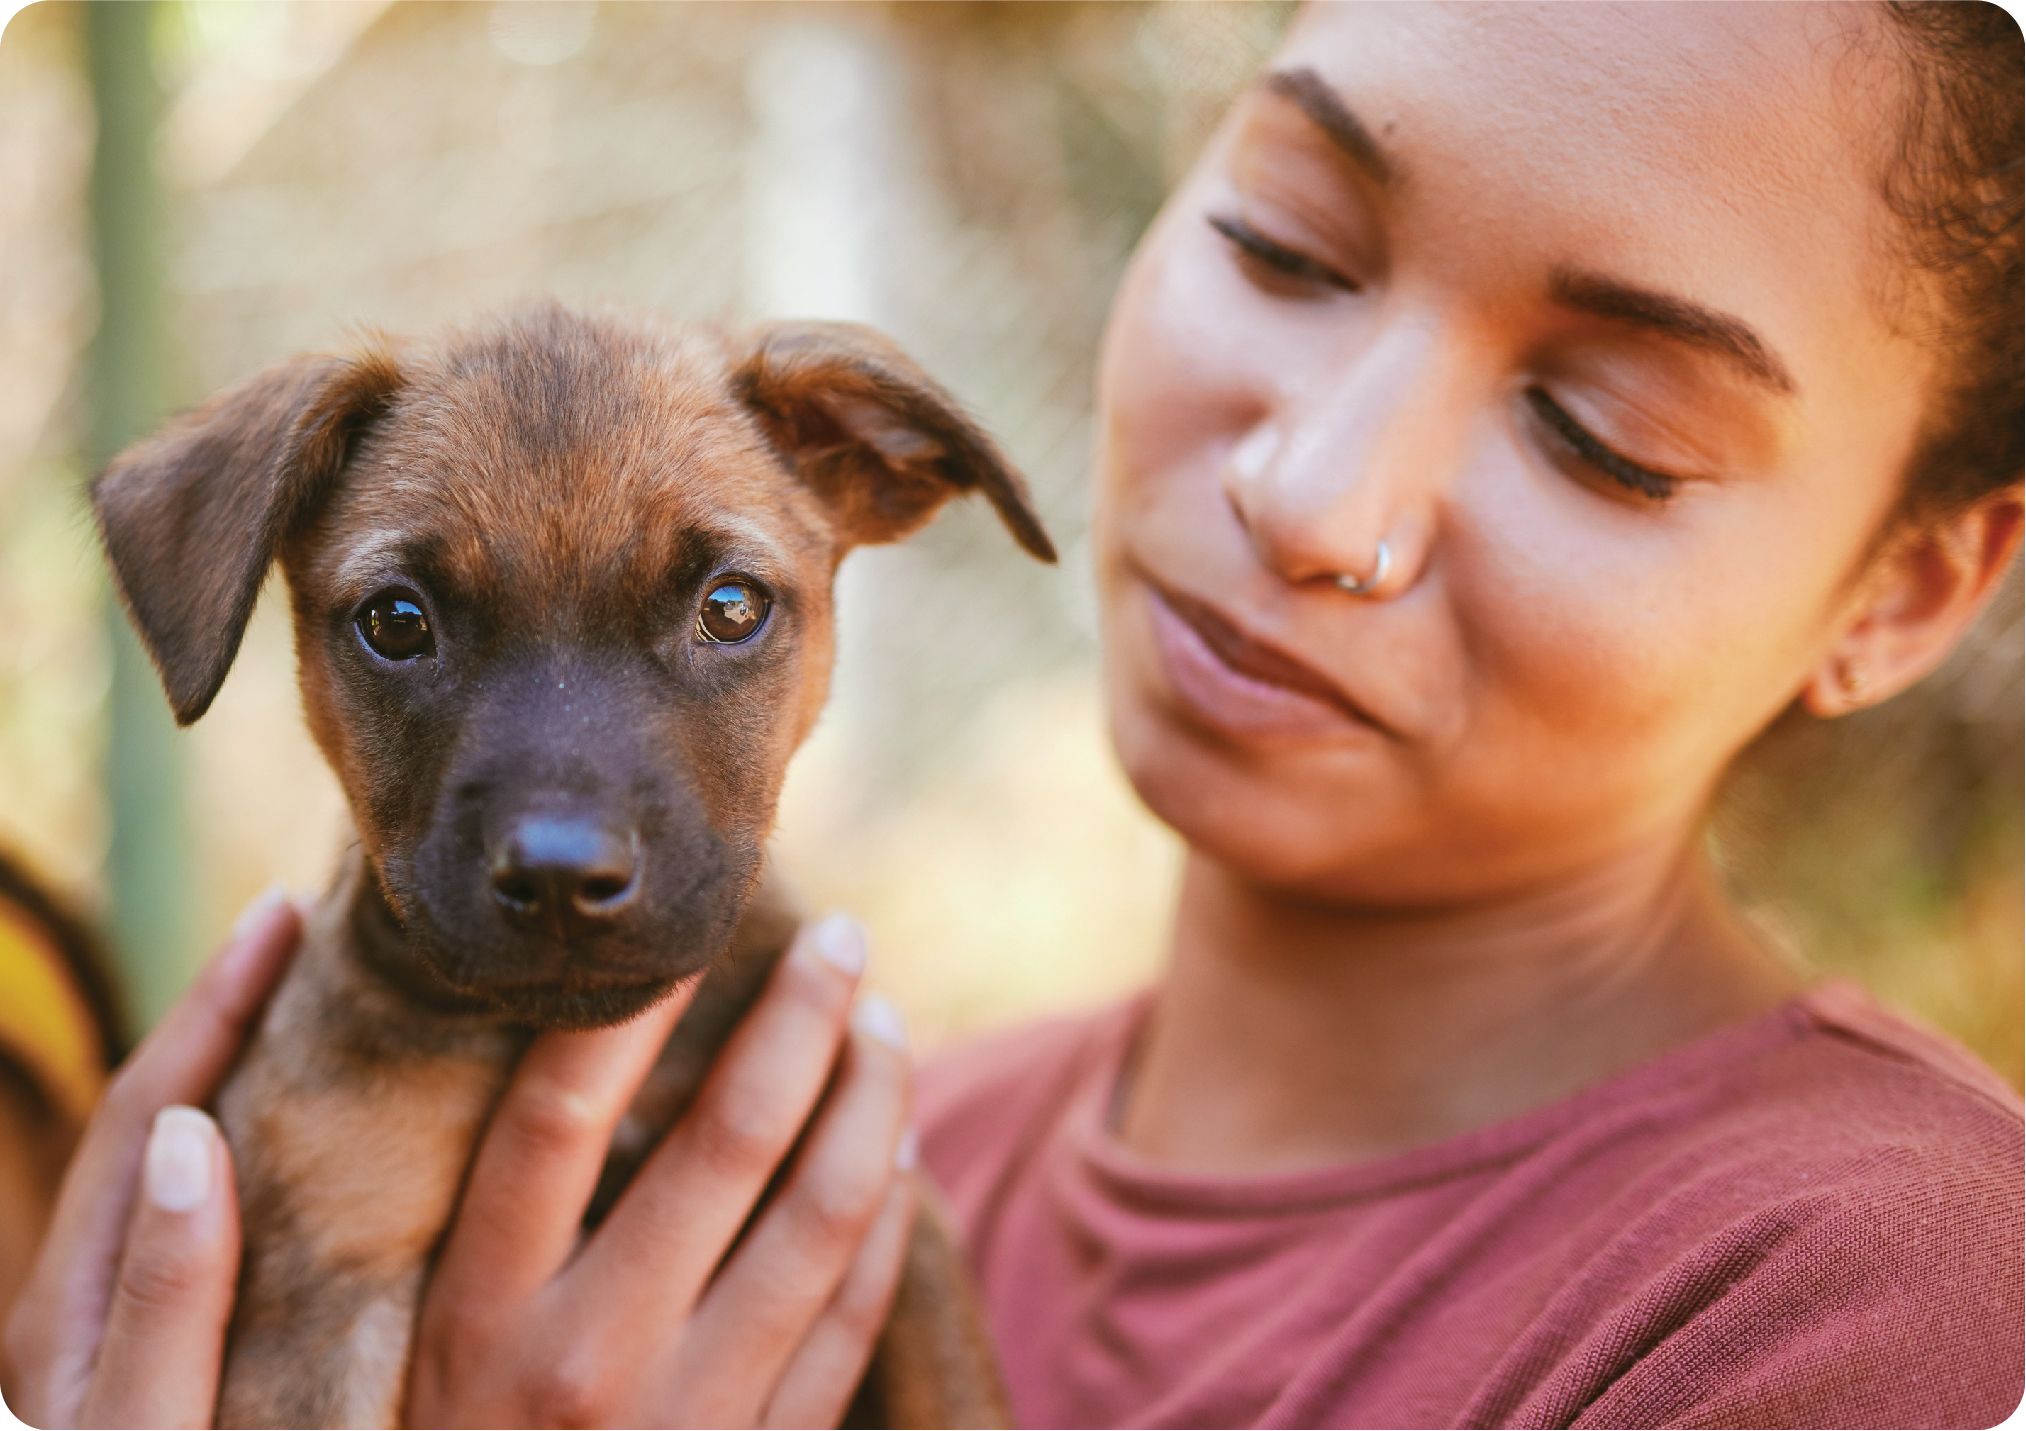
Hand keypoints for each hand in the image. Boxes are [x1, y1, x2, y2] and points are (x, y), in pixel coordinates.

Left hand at [2, 891, 301, 1428]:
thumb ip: (162, 1300)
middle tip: (307, 934)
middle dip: (221, 1023)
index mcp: (79, 1321)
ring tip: (326, 1013)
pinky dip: (255, 1166)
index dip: (212, 1015)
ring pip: (181, 1182)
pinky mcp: (163, 1375)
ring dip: (239, 1083)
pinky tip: (327, 1152)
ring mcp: (125, 1348)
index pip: (151, 1120)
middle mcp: (92, 1320)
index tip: (282, 923)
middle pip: (157, 1128)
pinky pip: (206, 1240)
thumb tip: (194, 1133)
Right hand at [407, 913, 916, 1427]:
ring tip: (884, 1021)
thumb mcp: (414, 1357)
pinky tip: (896, 1152)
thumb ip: (485, 1228)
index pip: (562, 1111)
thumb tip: (581, 1059)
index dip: (633, 1002)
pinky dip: (888, 1221)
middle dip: (800, 1020)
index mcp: (477, 1316)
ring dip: (872, 1102)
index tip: (693, 920)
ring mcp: (689, 1418)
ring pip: (824, 1218)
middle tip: (839, 935)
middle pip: (727, 1143)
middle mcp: (588, 1359)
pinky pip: (852, 1319)